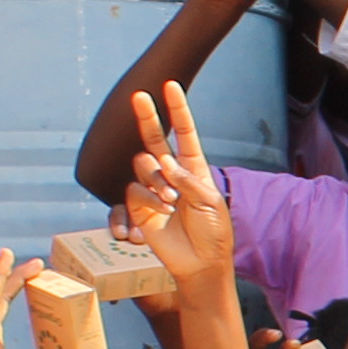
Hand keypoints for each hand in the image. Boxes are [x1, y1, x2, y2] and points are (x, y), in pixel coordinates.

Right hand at [119, 84, 243, 293]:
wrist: (199, 262)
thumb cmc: (212, 232)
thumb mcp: (210, 203)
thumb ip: (188, 180)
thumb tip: (165, 162)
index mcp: (194, 167)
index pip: (184, 132)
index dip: (177, 109)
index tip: (171, 85)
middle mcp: (171, 173)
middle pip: (154, 137)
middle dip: (147, 116)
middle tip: (139, 94)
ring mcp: (153, 187)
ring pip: (143, 165)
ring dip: (156, 179)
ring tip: (171, 201)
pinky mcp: (138, 204)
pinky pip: (135, 189)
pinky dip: (148, 198)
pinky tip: (162, 212)